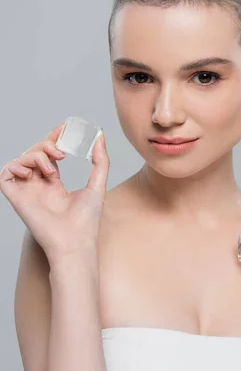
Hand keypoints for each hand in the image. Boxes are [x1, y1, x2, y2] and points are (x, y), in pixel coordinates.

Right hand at [0, 121, 109, 264]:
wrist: (75, 242)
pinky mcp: (17, 199)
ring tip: (52, 170)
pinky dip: (15, 166)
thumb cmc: (87, 221)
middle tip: (61, 153)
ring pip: (21, 161)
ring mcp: (27, 193)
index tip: (64, 127)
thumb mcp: (97, 184)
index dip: (53, 140)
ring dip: (36, 156)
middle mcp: (39, 188)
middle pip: (34, 154)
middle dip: (46, 145)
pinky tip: (32, 172)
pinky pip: (5, 175)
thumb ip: (100, 160)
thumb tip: (99, 137)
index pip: (48, 156)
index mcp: (54, 185)